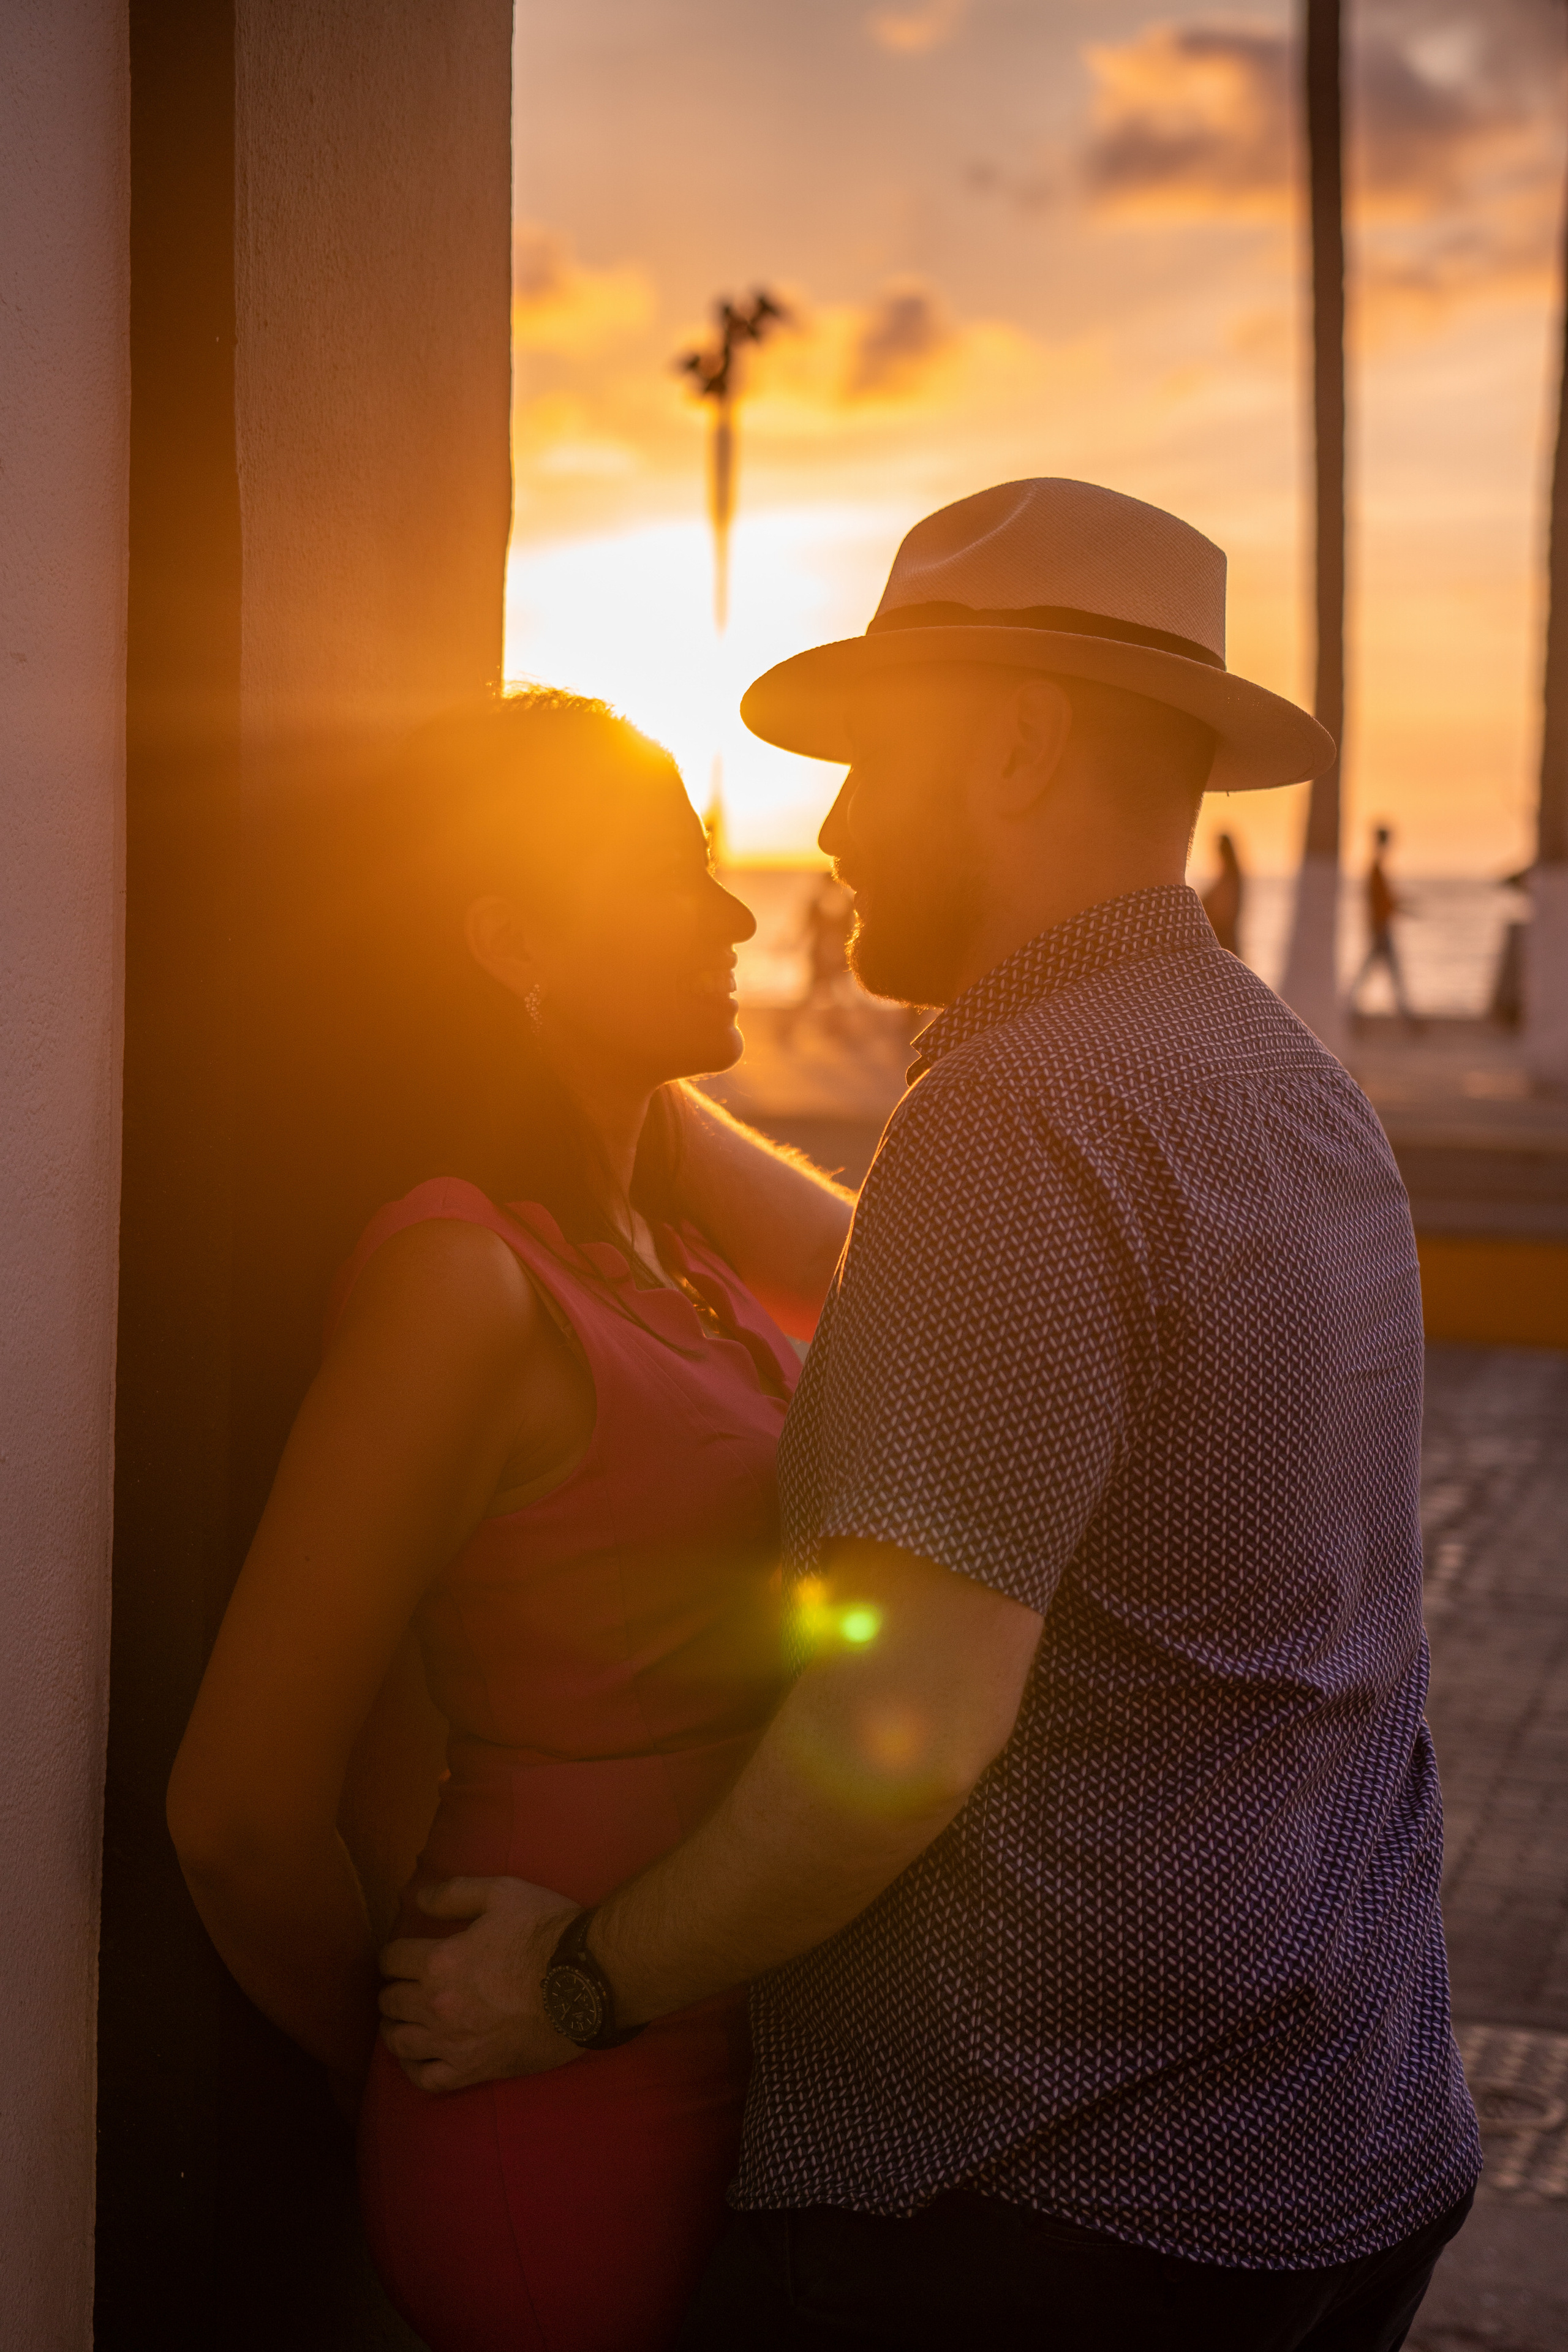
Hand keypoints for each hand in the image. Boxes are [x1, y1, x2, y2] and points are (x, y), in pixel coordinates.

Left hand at [378, 1876, 582, 2092]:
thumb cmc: (546, 1932)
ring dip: (395, 2026)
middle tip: (405, 1983)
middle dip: (394, 1987)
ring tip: (404, 2018)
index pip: (391, 1959)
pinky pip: (426, 2079)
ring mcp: (454, 2043)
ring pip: (399, 2041)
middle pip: (390, 2000)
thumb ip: (453, 1893)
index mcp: (440, 1961)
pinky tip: (415, 2056)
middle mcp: (437, 2005)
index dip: (394, 1953)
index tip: (403, 1954)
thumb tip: (415, 1898)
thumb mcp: (502, 1893)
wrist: (587, 1981)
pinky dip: (411, 2068)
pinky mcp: (474, 2070)